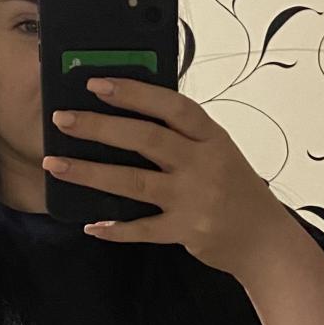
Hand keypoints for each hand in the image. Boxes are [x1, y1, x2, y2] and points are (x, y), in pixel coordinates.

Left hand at [44, 76, 287, 275]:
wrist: (266, 241)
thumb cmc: (239, 192)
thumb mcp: (220, 153)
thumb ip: (185, 137)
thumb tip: (131, 115)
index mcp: (212, 137)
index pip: (171, 106)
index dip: (134, 92)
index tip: (98, 83)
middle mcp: (203, 164)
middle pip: (146, 139)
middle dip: (100, 127)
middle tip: (63, 119)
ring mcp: (193, 199)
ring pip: (134, 182)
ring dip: (91, 172)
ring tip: (57, 164)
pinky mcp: (186, 231)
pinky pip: (143, 230)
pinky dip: (116, 230)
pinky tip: (92, 225)